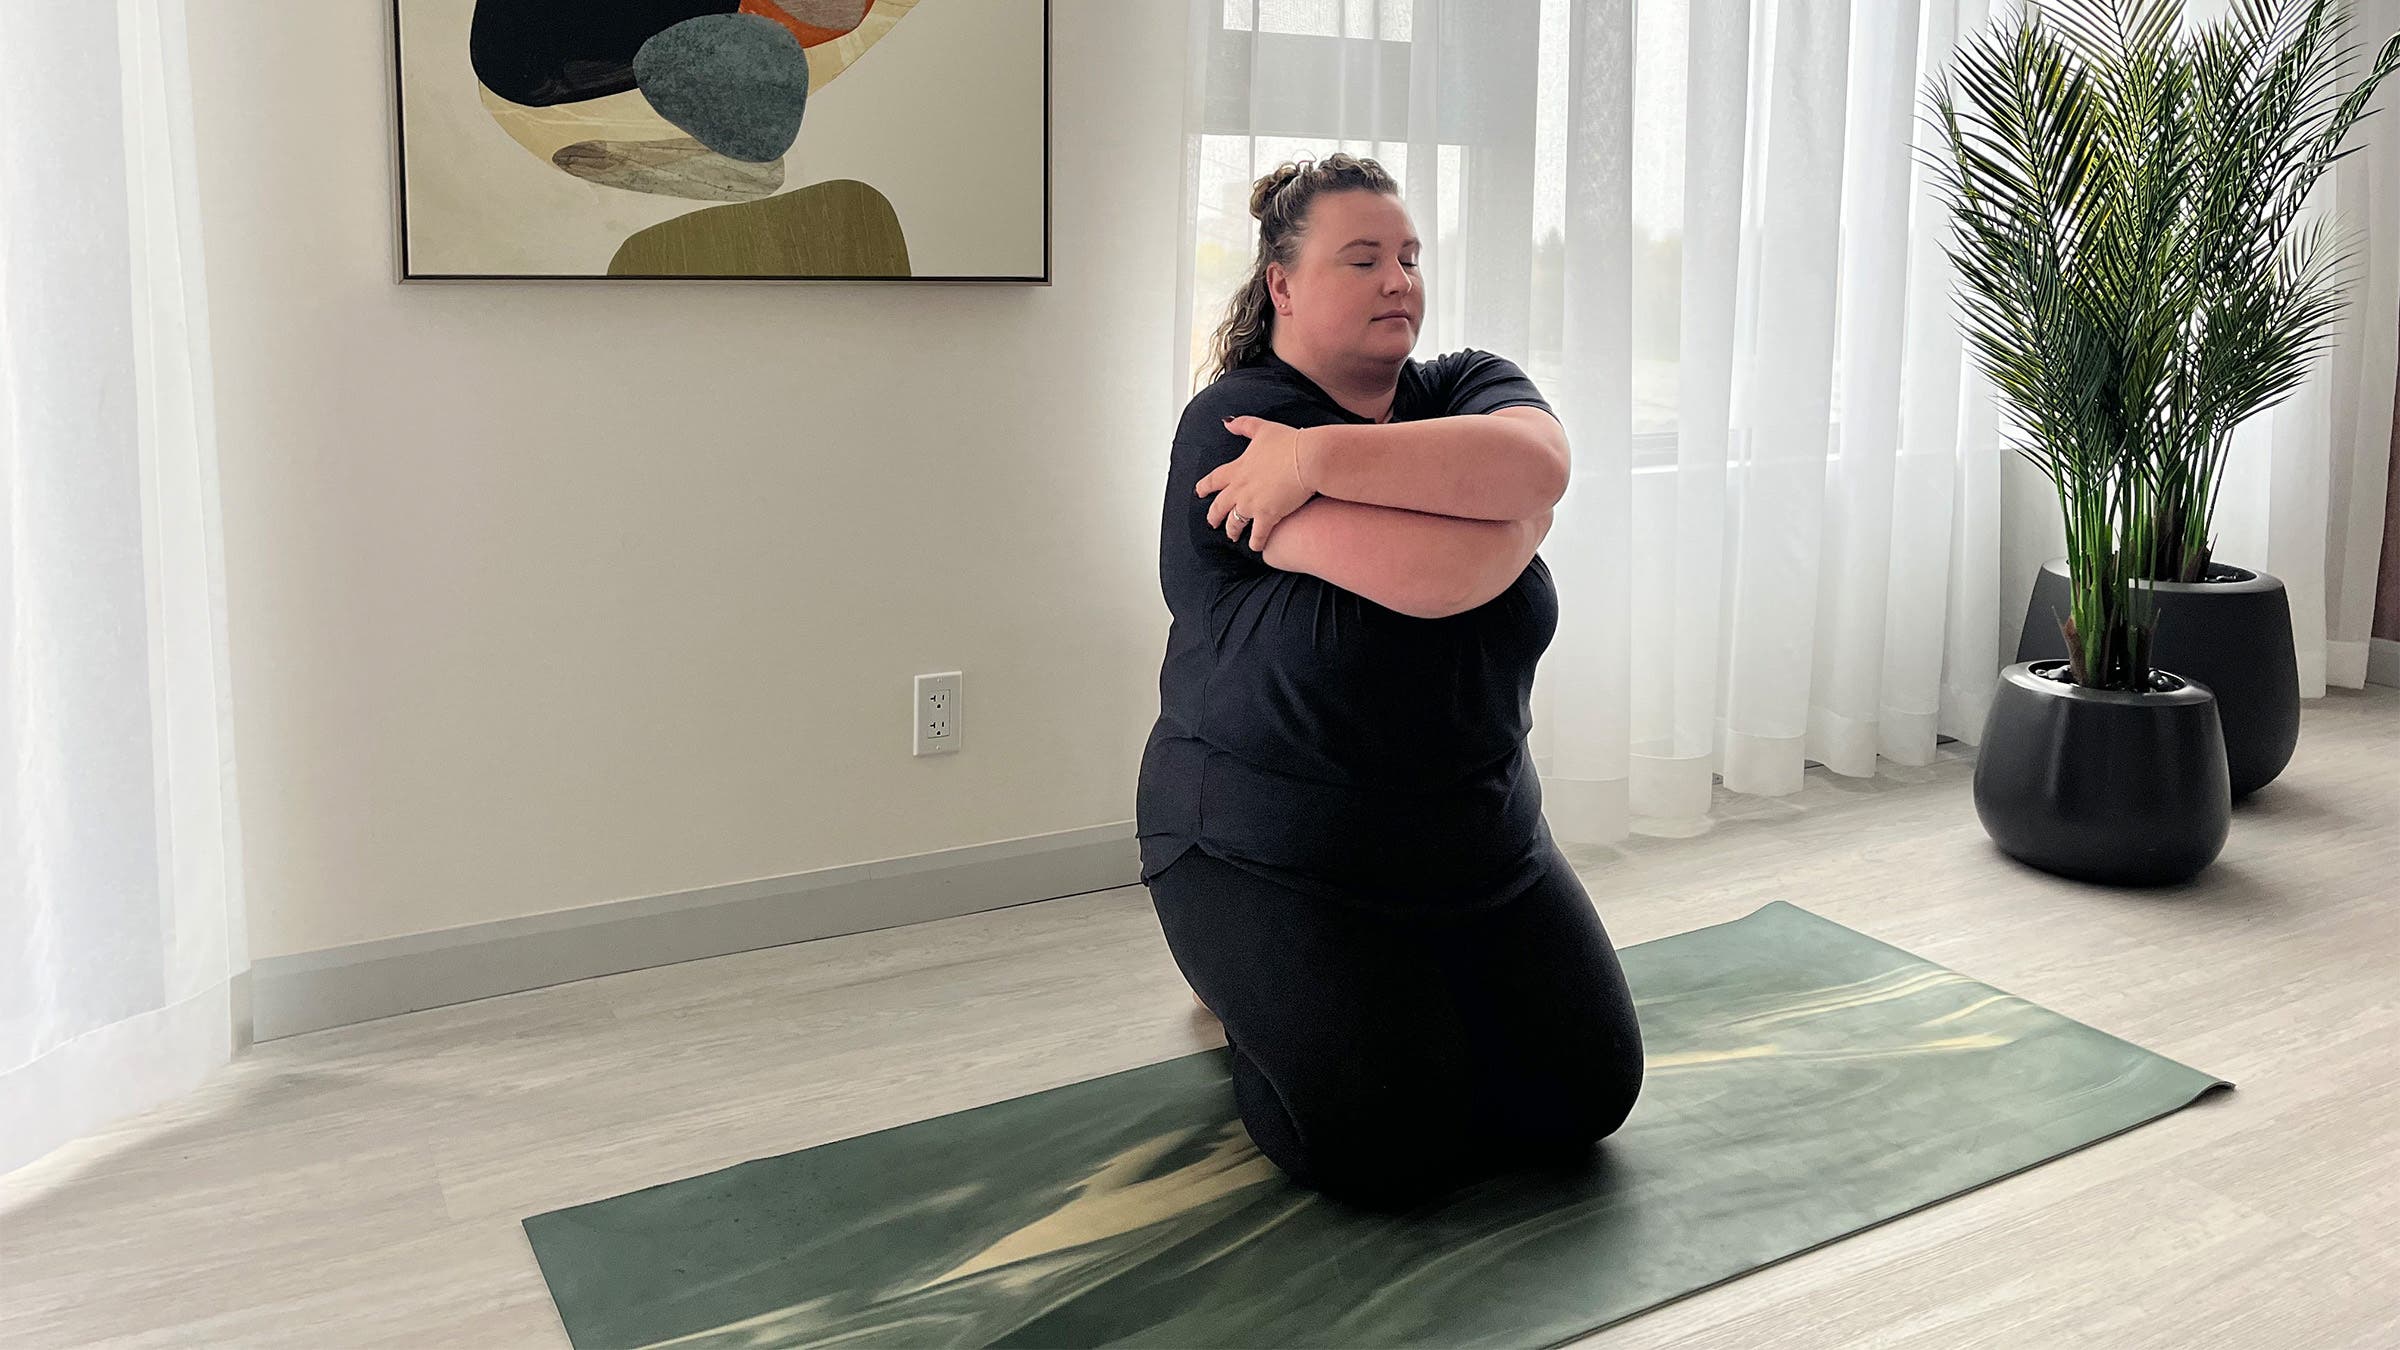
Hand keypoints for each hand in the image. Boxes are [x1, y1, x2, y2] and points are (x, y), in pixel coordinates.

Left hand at [1198, 415, 1316, 550]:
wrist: (1308, 458)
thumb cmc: (1289, 443)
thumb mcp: (1262, 428)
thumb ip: (1243, 424)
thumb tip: (1227, 421)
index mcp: (1237, 468)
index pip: (1214, 480)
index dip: (1204, 487)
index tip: (1199, 492)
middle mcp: (1240, 488)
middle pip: (1219, 506)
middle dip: (1214, 516)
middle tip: (1212, 522)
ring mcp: (1252, 504)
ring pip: (1235, 522)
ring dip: (1232, 531)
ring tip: (1233, 536)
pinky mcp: (1268, 516)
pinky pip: (1257, 535)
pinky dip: (1256, 543)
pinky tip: (1256, 548)